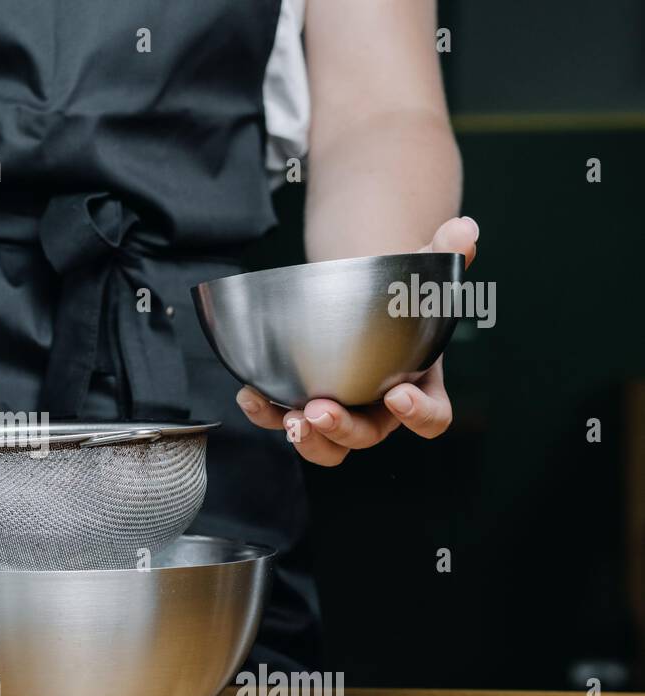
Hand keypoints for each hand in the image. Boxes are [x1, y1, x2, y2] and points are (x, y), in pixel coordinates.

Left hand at [235, 216, 478, 465]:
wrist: (359, 294)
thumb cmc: (397, 292)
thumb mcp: (422, 270)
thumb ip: (446, 255)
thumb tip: (465, 229)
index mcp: (418, 387)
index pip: (431, 418)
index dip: (419, 414)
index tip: (400, 395)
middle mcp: (377, 410)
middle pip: (367, 436)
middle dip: (344, 428)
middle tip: (321, 411)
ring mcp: (339, 412)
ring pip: (326, 445)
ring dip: (307, 438)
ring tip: (290, 419)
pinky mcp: (301, 406)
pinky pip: (283, 419)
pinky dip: (266, 412)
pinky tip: (251, 395)